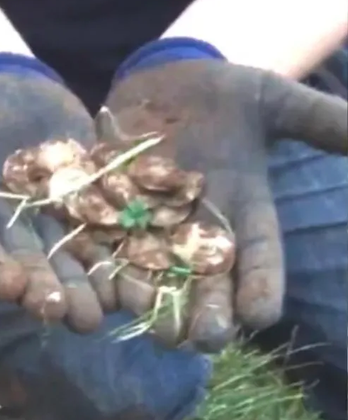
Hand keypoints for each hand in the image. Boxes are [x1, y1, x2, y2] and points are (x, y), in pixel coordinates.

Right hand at [0, 68, 116, 331]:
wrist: (8, 90)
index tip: (12, 287)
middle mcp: (15, 235)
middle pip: (33, 267)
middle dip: (51, 292)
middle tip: (69, 317)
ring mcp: (56, 222)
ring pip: (73, 260)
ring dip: (90, 287)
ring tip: (107, 309)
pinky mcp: (91, 204)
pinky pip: (108, 231)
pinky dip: (123, 252)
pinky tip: (141, 274)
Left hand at [104, 55, 346, 350]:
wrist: (165, 79)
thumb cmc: (225, 92)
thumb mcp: (271, 99)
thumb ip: (314, 119)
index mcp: (243, 210)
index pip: (259, 255)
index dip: (262, 284)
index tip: (263, 313)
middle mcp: (199, 228)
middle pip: (207, 280)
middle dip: (208, 311)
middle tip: (208, 339)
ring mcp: (153, 224)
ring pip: (156, 274)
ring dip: (156, 303)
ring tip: (158, 331)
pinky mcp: (111, 211)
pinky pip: (107, 245)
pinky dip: (105, 270)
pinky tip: (105, 296)